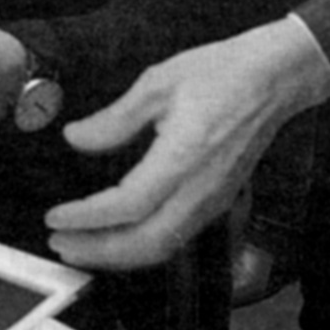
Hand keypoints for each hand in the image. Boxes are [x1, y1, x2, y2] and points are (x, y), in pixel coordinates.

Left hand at [43, 18, 329, 269]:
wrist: (274, 78)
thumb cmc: (222, 74)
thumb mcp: (157, 84)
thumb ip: (114, 119)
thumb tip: (76, 138)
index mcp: (183, 159)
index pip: (127, 206)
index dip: (87, 217)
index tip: (55, 217)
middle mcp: (201, 190)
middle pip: (145, 242)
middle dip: (97, 251)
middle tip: (59, 244)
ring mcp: (213, 201)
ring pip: (162, 247)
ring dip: (118, 255)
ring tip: (81, 246)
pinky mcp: (217, 201)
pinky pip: (177, 238)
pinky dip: (142, 247)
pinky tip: (119, 237)